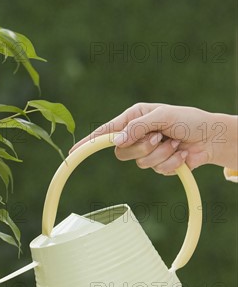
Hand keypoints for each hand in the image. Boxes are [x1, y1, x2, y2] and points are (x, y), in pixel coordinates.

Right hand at [71, 103, 237, 173]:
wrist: (212, 138)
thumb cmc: (190, 120)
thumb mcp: (163, 116)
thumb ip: (138, 127)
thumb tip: (118, 141)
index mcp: (133, 119)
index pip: (105, 132)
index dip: (88, 142)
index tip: (73, 152)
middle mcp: (136, 135)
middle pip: (122, 152)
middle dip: (143, 147)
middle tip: (161, 137)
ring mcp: (146, 151)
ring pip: (140, 163)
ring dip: (162, 154)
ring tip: (176, 143)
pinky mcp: (158, 165)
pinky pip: (156, 170)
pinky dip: (171, 162)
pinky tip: (182, 154)